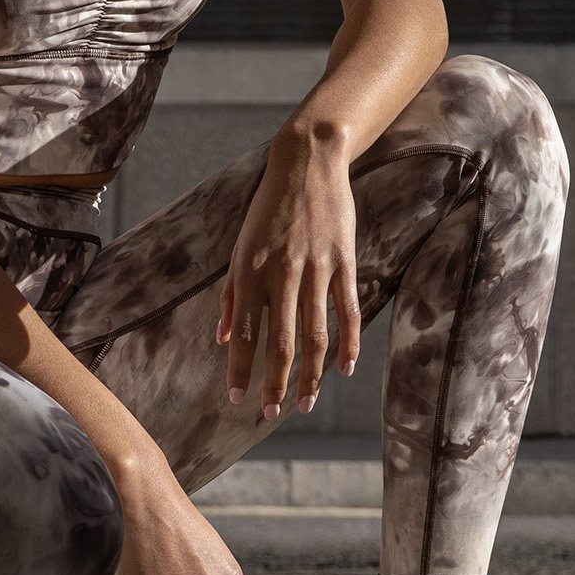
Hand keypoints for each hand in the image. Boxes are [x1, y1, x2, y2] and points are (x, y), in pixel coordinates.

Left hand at [217, 129, 361, 417]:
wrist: (307, 162)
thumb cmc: (268, 207)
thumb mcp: (241, 246)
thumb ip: (233, 294)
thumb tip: (225, 338)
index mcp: (250, 270)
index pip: (245, 333)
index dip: (240, 370)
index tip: (237, 398)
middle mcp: (281, 273)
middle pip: (279, 343)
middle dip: (274, 384)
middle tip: (272, 413)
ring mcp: (316, 268)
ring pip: (314, 335)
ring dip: (310, 375)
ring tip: (306, 403)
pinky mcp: (343, 261)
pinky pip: (346, 311)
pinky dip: (348, 344)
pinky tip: (344, 370)